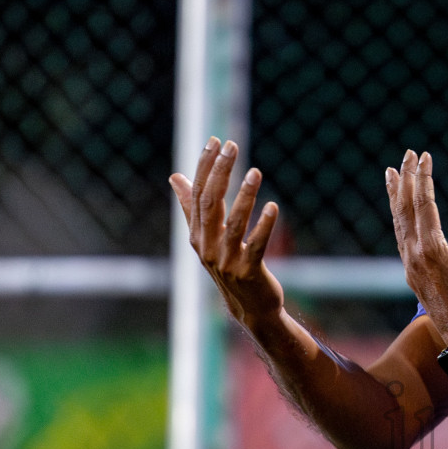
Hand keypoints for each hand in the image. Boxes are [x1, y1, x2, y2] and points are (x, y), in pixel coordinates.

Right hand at [171, 137, 283, 330]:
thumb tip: (175, 177)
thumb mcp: (208, 237)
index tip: (215, 141)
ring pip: (234, 223)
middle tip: (232, 147)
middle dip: (221, 173)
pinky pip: (256, 245)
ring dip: (245, 196)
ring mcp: (226, 261)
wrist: (249, 307)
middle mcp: (207, 246)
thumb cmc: (230, 266)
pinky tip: (273, 206)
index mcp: (197, 234)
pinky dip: (264, 225)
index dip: (204, 167)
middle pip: (211, 204)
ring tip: (255, 172)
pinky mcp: (248, 272)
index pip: (198, 194)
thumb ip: (192, 207)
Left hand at [386, 149, 447, 347]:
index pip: (423, 205)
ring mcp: (410, 265)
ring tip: (392, 174)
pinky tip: (400, 211)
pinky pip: (400, 237)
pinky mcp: (412, 274)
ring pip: (398, 222)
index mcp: (432, 251)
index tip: (424, 155)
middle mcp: (415, 256)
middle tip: (408, 154)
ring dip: (396, 196)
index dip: (423, 178)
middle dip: (407, 179)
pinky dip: (398, 217)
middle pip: (406, 209)